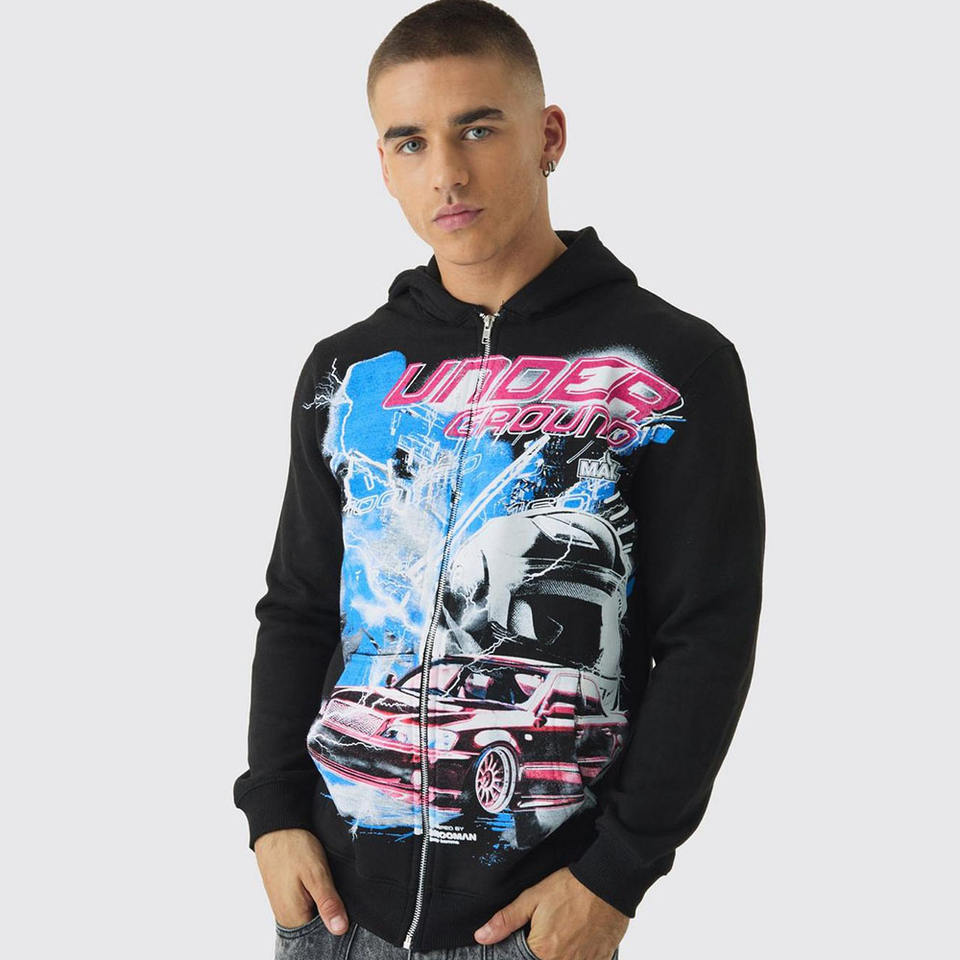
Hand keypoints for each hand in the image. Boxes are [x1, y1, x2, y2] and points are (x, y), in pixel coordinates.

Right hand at [254, 828, 348, 934]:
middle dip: (330, 913)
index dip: (336, 922)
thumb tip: (340, 929)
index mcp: (293, 918)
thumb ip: (328, 903)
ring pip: (311, 913)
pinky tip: (322, 884)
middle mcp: (286, 917)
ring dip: (323, 903)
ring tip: (330, 885)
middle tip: (337, 891)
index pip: (321, 935)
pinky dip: (315, 896)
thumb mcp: (317, 874)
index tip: (346, 909)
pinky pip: (305, 904)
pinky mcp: (286, 894)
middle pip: (316, 926)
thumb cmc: (294, 848)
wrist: (275, 826)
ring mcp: (285, 905)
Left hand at [473, 867, 627, 959]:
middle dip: (545, 949)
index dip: (527, 949)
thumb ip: (506, 920)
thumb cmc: (570, 888)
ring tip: (566, 931)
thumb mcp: (533, 897)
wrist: (607, 882)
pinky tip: (580, 938)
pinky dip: (579, 955)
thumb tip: (481, 936)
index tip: (534, 937)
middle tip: (553, 929)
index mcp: (543, 952)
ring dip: (562, 952)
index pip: (524, 959)